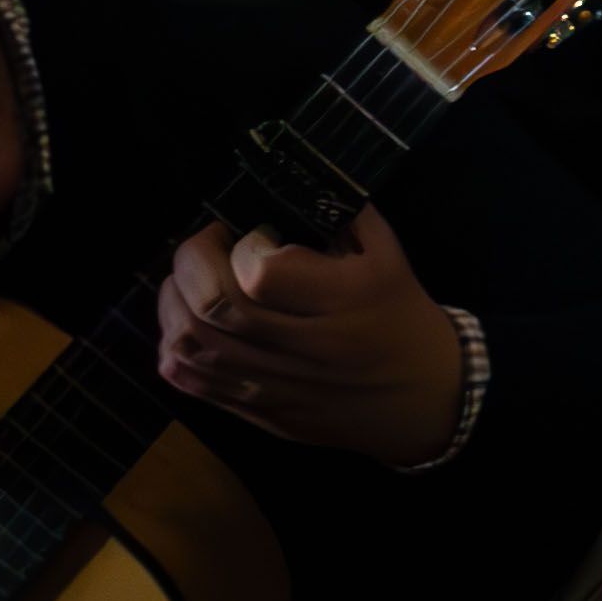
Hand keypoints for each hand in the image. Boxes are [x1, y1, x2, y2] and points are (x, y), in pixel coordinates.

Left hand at [155, 208, 471, 465]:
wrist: (429, 398)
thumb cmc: (404, 315)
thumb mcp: (389, 254)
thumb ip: (340, 215)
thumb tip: (282, 186)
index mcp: (349, 298)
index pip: (262, 273)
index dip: (242, 246)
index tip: (252, 234)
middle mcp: (311, 346)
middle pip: (216, 307)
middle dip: (190, 264)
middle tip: (203, 248)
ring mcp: (283, 386)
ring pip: (195, 347)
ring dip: (173, 305)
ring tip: (186, 283)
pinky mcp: (265, 413)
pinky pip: (196, 387)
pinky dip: (173, 352)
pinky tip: (185, 328)